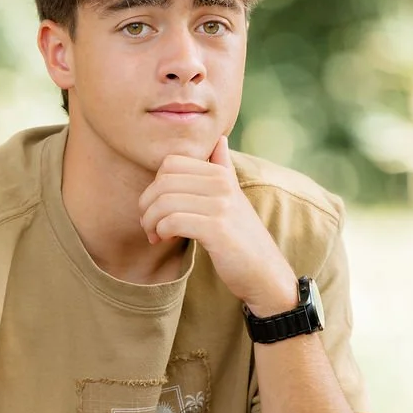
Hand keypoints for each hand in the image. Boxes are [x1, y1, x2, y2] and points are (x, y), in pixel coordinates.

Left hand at [139, 135, 297, 313]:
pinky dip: (162, 232)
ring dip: (151, 222)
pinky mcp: (216, 228)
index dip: (155, 186)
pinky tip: (166, 241)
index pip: (170, 163)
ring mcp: (220, 204)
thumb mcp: (234, 198)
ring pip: (164, 201)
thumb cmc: (241, 239)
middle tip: (150, 227)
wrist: (264, 272)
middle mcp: (221, 183)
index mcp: (221, 173)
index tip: (157, 208)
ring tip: (156, 236)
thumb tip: (220, 139)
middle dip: (148, 205)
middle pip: (163, 181)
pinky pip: (173, 221)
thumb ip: (223, 168)